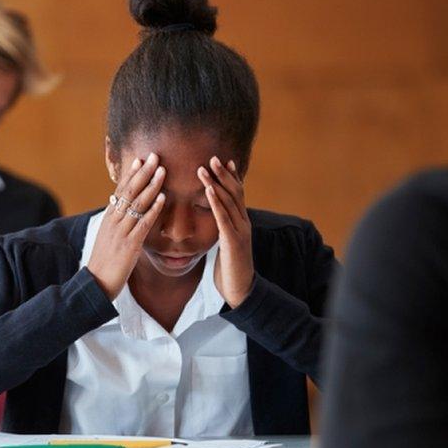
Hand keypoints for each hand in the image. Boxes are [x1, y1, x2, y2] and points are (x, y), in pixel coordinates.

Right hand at [87, 153, 166, 298]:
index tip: (140, 159)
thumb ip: (115, 222)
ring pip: (137, 204)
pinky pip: (143, 223)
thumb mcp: (107, 237)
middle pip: (129, 192)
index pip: (120, 191)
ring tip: (162, 170)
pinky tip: (163, 198)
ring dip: (151, 186)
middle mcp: (113, 221)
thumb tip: (119, 208)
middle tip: (154, 156)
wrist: (96, 283)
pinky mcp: (129, 244)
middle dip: (143, 173)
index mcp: (108, 218)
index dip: (130, 174)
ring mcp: (121, 232)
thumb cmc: (104, 262)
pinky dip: (153, 209)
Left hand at [197, 156, 253, 307]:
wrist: (240, 290)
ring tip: (204, 168)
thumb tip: (217, 221)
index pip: (238, 195)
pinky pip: (223, 217)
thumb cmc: (230, 269)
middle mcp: (243, 223)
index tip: (224, 161)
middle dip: (223, 174)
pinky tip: (208, 190)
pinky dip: (215, 202)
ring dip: (215, 183)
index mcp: (241, 223)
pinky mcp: (232, 241)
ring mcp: (240, 231)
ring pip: (228, 201)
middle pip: (235, 192)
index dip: (231, 177)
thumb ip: (224, 230)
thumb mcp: (227, 245)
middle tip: (212, 157)